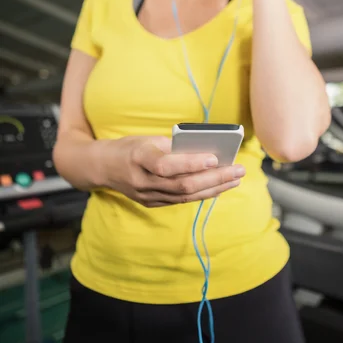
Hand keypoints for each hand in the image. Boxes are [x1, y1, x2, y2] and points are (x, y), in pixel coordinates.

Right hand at [107, 136, 245, 207]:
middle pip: (183, 185)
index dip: (191, 164)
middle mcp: (142, 181)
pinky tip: (219, 187)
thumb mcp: (148, 139)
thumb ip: (174, 147)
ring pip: (185, 196)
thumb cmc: (131, 147)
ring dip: (214, 188)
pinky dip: (202, 193)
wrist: (103, 167)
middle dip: (214, 178)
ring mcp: (146, 196)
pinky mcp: (151, 203)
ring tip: (235, 179)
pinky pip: (181, 201)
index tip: (214, 158)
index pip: (167, 165)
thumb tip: (206, 152)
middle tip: (238, 170)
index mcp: (138, 158)